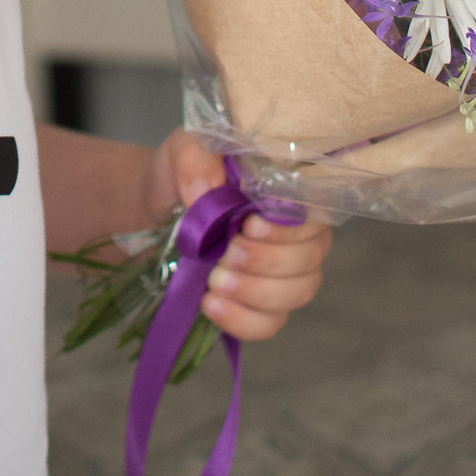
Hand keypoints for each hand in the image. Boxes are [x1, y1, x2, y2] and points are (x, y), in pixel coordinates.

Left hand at [148, 130, 332, 341]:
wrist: (161, 205)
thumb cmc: (187, 173)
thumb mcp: (184, 152)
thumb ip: (196, 161)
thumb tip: (206, 194)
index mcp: (291, 191)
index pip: (315, 215)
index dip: (288, 227)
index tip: (249, 225)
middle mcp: (299, 234)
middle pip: (310, 260)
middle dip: (265, 262)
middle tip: (225, 255)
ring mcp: (284, 272)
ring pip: (297, 293)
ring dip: (255, 292)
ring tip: (213, 281)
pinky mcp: (262, 304)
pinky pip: (270, 323)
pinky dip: (242, 319)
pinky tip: (210, 304)